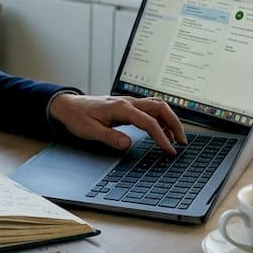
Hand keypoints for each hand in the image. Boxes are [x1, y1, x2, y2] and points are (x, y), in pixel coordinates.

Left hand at [49, 93, 186, 153]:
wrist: (69, 106)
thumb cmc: (78, 117)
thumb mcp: (90, 131)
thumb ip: (110, 137)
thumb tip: (127, 144)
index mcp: (121, 108)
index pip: (148, 122)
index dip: (161, 137)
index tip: (169, 150)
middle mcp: (128, 102)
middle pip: (160, 107)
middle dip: (175, 123)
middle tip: (183, 142)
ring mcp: (129, 102)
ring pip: (157, 105)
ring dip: (170, 119)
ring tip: (176, 138)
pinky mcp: (128, 106)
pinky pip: (150, 108)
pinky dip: (161, 118)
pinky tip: (162, 131)